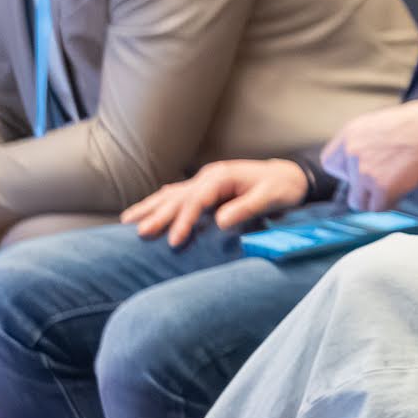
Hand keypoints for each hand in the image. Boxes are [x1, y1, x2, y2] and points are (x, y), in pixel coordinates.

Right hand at [122, 159, 309, 247]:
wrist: (290, 176)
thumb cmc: (282, 187)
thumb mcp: (270, 197)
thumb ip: (246, 208)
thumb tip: (220, 221)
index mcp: (222, 177)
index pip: (196, 200)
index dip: (184, 221)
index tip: (173, 241)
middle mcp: (209, 177)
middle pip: (178, 197)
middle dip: (158, 215)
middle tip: (139, 233)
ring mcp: (206, 181)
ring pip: (172, 194)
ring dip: (150, 207)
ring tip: (126, 221)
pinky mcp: (207, 188)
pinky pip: (178, 195)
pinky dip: (160, 202)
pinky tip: (146, 209)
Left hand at [321, 96, 417, 209]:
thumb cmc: (416, 123)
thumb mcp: (378, 123)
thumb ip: (361, 142)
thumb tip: (355, 165)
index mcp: (350, 133)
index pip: (330, 163)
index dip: (347, 170)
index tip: (363, 170)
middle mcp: (352, 152)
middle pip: (346, 186)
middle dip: (363, 187)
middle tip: (384, 178)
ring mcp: (365, 172)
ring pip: (359, 202)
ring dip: (375, 199)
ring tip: (394, 186)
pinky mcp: (382, 187)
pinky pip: (378, 207)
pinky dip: (391, 202)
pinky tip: (402, 189)